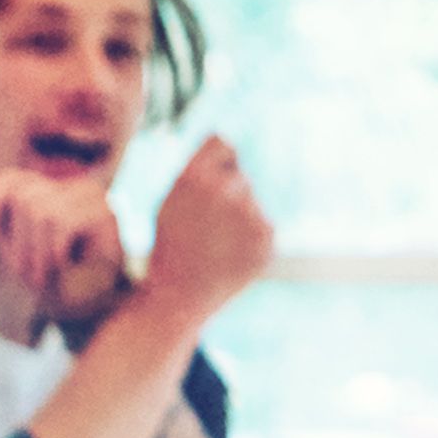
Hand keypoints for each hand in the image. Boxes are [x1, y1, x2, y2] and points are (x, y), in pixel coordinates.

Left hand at [0, 166, 131, 324]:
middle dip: (18, 240)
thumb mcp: (13, 242)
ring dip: (36, 252)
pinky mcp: (106, 215)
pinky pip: (61, 223)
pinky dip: (53, 252)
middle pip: (25, 195)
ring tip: (45, 273)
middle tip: (27, 271)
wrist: (89, 308)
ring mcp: (94, 199)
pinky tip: (63, 267)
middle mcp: (75, 186)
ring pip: (41, 211)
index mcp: (54, 190)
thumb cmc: (52, 277)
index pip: (13, 179)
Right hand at [132, 135, 274, 327]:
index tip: (206, 183)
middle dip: (227, 193)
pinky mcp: (267, 235)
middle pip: (238, 175)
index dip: (215, 162)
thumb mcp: (170, 200)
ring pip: (251, 200)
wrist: (177, 296)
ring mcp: (250, 212)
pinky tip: (229, 254)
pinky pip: (263, 224)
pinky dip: (250, 237)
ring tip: (215, 243)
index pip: (222, 141)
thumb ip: (198, 172)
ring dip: (239, 216)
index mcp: (194, 175)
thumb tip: (231, 144)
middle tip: (205, 225)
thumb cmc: (170, 246)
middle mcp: (225, 188)